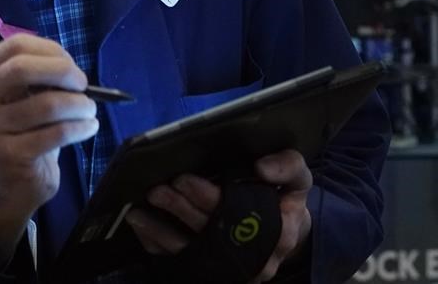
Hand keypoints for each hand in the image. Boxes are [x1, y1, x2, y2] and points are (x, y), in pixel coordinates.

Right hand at [0, 34, 98, 266]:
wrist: (13, 184)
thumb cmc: (24, 130)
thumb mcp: (25, 96)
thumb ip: (40, 74)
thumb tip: (70, 66)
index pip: (14, 46)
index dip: (50, 50)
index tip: (71, 65)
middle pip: (21, 69)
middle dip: (62, 71)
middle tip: (83, 84)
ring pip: (46, 104)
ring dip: (79, 104)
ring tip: (89, 110)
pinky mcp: (7, 155)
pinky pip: (56, 132)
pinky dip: (81, 127)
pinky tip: (88, 128)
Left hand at [124, 149, 311, 282]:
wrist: (287, 233)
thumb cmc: (285, 199)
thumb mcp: (297, 179)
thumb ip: (288, 165)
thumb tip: (262, 167)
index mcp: (278, 231)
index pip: (239, 215)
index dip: (208, 198)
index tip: (183, 180)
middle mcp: (256, 258)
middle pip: (211, 234)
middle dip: (181, 210)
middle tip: (157, 190)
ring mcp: (233, 270)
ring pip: (193, 254)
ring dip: (162, 232)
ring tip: (139, 211)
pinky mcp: (214, 274)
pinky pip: (183, 264)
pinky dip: (159, 245)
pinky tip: (143, 227)